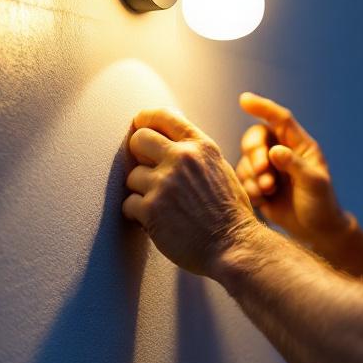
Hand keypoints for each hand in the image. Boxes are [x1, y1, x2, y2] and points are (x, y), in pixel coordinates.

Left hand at [123, 107, 260, 277]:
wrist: (234, 246)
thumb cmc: (229, 213)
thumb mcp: (220, 169)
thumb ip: (195, 153)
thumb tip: (169, 140)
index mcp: (201, 147)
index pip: (164, 116)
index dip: (145, 118)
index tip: (138, 124)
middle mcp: (182, 159)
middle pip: (138, 139)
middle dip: (137, 155)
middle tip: (146, 172)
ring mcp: (165, 183)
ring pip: (132, 177)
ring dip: (141, 192)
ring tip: (162, 207)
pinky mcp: (151, 208)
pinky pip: (128, 204)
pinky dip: (137, 215)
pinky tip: (156, 222)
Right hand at [235, 92, 351, 247]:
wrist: (316, 231)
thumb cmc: (322, 203)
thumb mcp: (314, 182)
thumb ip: (294, 165)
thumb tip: (274, 150)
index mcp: (299, 145)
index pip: (280, 119)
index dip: (262, 108)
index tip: (244, 99)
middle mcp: (281, 152)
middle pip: (256, 137)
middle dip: (254, 152)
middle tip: (263, 169)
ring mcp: (268, 168)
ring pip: (246, 160)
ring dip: (254, 175)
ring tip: (269, 190)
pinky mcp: (258, 184)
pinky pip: (243, 179)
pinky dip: (251, 188)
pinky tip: (264, 200)